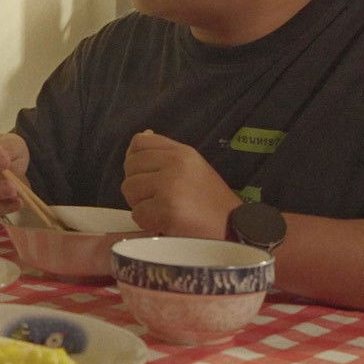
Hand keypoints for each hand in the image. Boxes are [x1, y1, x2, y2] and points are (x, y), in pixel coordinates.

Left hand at [121, 130, 239, 238]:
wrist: (233, 229)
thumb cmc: (211, 203)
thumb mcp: (193, 167)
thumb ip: (166, 153)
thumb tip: (143, 135)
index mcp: (182, 152)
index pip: (140, 142)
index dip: (134, 160)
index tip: (147, 176)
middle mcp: (175, 163)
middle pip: (130, 166)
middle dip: (137, 186)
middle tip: (156, 199)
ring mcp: (170, 185)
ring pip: (129, 189)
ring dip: (140, 204)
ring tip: (161, 211)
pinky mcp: (167, 208)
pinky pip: (137, 213)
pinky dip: (147, 222)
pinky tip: (164, 224)